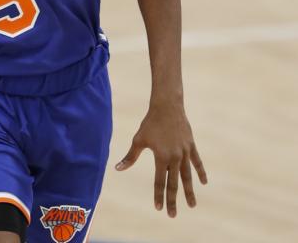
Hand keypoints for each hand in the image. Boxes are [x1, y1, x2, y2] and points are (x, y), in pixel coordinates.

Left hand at [115, 102, 207, 216]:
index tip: (158, 208)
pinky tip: (204, 183)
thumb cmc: (150, 123)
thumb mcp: (138, 140)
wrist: (167, 107)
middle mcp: (175, 158)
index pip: (159, 181)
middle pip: (174, 183)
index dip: (158, 195)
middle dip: (173, 200)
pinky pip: (197, 162)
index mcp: (161, 157)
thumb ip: (130, 157)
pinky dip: (200, 172)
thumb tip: (118, 169)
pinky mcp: (191, 146)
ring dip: (189, 191)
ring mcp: (185, 152)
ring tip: (192, 205)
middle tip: (173, 215)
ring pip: (187, 176)